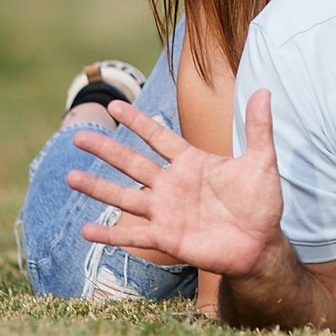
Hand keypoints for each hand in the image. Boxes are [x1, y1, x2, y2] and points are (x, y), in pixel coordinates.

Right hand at [66, 92, 286, 278]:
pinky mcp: (167, 238)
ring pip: (125, 196)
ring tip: (71, 176)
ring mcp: (166, 212)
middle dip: (106, 149)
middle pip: (132, 163)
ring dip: (98, 187)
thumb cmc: (261, 203)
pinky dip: (110, 235)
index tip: (115, 105)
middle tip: (78, 135)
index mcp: (191, 163)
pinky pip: (133, 235)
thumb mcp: (262, 162)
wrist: (261, 245)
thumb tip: (265, 91)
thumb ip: (259, 128)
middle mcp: (172, 185)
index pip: (159, 137)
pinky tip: (86, 230)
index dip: (138, 122)